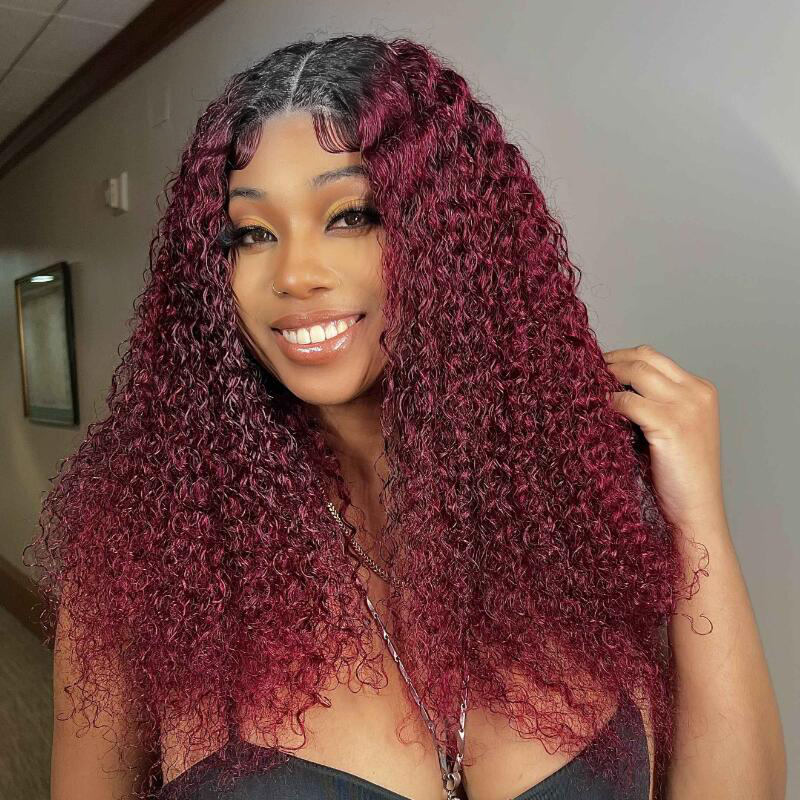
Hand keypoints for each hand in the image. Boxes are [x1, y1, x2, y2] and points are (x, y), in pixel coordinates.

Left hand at [602, 344, 724, 528]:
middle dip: (611, 361)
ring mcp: (686, 407)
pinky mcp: (670, 424)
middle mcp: (697, 393)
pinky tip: (596, 411)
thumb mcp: (669, 430)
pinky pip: (627, 401)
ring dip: (607, 378)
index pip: (654, 357)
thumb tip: (610, 387)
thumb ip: (651, 404)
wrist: (695, 512)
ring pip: (636, 373)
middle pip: (644, 358)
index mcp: (700, 390)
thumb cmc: (678, 477)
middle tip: (585, 371)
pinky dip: (608, 403)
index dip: (622, 357)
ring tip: (586, 388)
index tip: (598, 366)